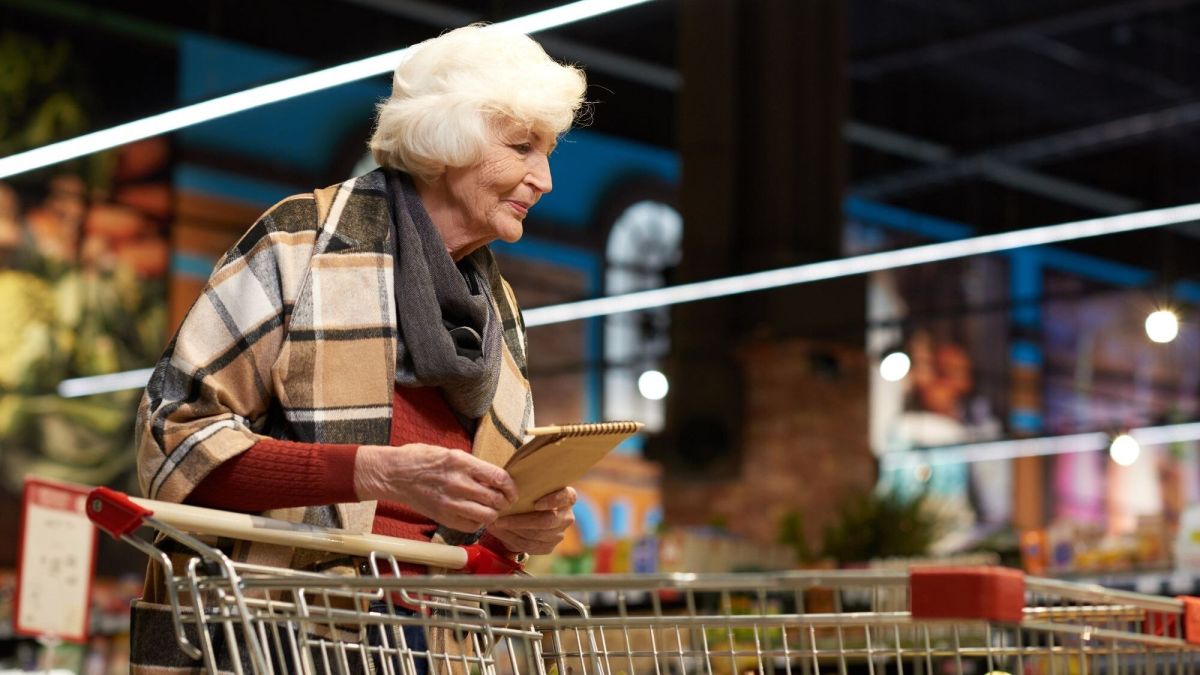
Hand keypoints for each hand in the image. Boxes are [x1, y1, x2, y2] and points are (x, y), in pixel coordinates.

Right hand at [354, 444, 516, 531]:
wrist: (394, 474)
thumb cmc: (420, 459)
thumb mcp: (451, 453)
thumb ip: (473, 466)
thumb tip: (495, 478)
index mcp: (462, 462)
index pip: (499, 477)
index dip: (511, 487)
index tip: (512, 491)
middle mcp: (458, 483)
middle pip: (496, 500)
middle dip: (505, 502)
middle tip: (504, 502)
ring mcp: (450, 502)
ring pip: (486, 516)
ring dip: (493, 515)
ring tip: (491, 510)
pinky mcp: (443, 517)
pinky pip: (471, 527)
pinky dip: (477, 523)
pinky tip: (474, 516)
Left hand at [487, 487, 576, 554]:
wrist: (528, 516)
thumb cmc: (529, 496)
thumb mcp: (530, 488)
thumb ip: (525, 486)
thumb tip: (506, 487)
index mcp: (568, 497)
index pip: (567, 497)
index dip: (553, 501)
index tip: (537, 504)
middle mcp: (566, 516)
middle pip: (547, 521)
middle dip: (521, 521)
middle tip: (500, 518)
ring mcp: (559, 534)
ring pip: (536, 535)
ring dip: (513, 531)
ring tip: (496, 524)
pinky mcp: (549, 547)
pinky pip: (530, 546)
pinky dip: (512, 540)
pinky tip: (501, 532)